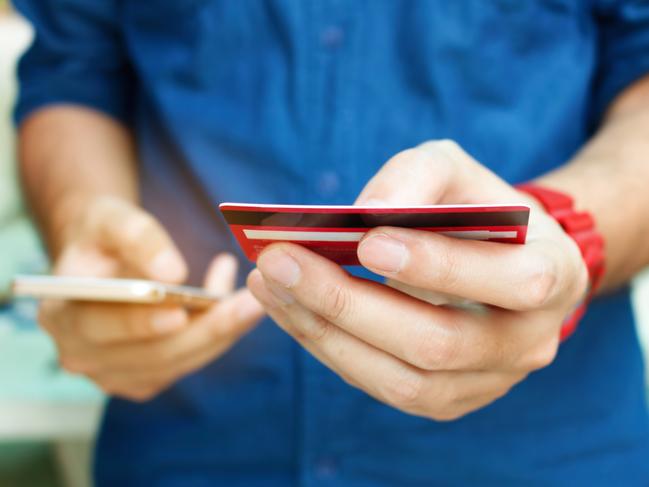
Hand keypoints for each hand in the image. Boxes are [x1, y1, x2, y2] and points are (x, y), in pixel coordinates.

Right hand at [40, 196, 263, 401]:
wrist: (105, 257)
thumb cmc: (103, 234)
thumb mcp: (111, 218)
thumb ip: (137, 238)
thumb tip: (171, 273)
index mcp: (61, 316)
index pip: (97, 327)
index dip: (138, 323)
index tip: (178, 312)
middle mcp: (82, 355)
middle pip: (149, 354)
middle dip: (204, 330)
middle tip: (249, 305)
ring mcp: (115, 374)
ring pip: (177, 361)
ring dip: (221, 333)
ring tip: (254, 300)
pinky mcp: (146, 377)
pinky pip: (188, 361)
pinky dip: (217, 336)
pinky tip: (238, 305)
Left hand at [247, 140, 587, 419]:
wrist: (498, 262)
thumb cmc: (475, 208)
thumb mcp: (455, 171)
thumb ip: (418, 178)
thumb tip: (366, 213)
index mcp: (553, 274)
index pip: (511, 282)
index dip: (439, 265)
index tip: (366, 239)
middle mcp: (529, 341)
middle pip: (438, 343)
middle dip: (350, 302)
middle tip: (281, 261)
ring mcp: (488, 381)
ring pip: (403, 380)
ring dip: (325, 331)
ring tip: (270, 284)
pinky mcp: (447, 399)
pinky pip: (382, 386)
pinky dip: (329, 348)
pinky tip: (290, 309)